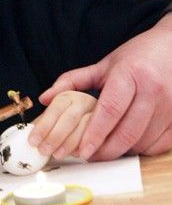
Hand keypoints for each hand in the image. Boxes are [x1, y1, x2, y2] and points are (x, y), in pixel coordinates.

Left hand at [39, 15, 171, 159]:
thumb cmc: (135, 57)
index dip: (95, 133)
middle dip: (105, 150)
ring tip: (104, 149)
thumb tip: (44, 98)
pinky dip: (141, 150)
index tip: (82, 150)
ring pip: (142, 141)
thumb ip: (72, 81)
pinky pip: (158, 145)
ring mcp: (169, 105)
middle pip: (127, 131)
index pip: (110, 109)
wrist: (170, 48)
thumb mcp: (103, 65)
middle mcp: (152, 90)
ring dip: (121, 151)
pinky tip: (127, 144)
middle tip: (89, 156)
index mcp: (130, 74)